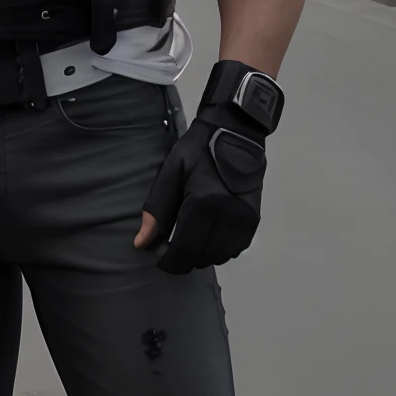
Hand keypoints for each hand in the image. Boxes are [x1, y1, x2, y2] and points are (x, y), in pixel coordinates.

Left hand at [136, 115, 265, 272]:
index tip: (159, 257)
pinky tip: (209, 234)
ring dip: (201, 254)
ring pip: (219, 256)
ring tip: (190, 238)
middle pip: (201, 257)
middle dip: (183, 258)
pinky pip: (235, 249)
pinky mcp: (254, 220)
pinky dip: (219, 248)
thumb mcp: (171, 173)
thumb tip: (142, 244)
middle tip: (170, 246)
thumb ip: (157, 210)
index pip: (184, 250)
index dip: (169, 261)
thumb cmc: (198, 151)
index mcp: (203, 203)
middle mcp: (227, 216)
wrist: (236, 133)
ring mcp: (244, 220)